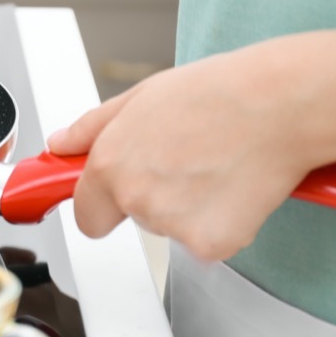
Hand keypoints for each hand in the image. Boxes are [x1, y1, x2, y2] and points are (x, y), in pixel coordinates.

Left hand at [47, 45, 313, 261]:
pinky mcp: (211, 243)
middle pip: (134, 217)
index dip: (102, 205)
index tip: (112, 198)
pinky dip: (223, 223)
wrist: (274, 104)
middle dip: (154, 195)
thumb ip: (91, 129)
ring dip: (189, 207)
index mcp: (109, 165)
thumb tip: (61, 145)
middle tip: (185, 158)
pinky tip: (233, 185)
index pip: (86, 216)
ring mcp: (172, 224)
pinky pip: (209, 243)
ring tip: (213, 163)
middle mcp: (134, 198)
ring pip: (172, 228)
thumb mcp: (138, 98)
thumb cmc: (214, 93)